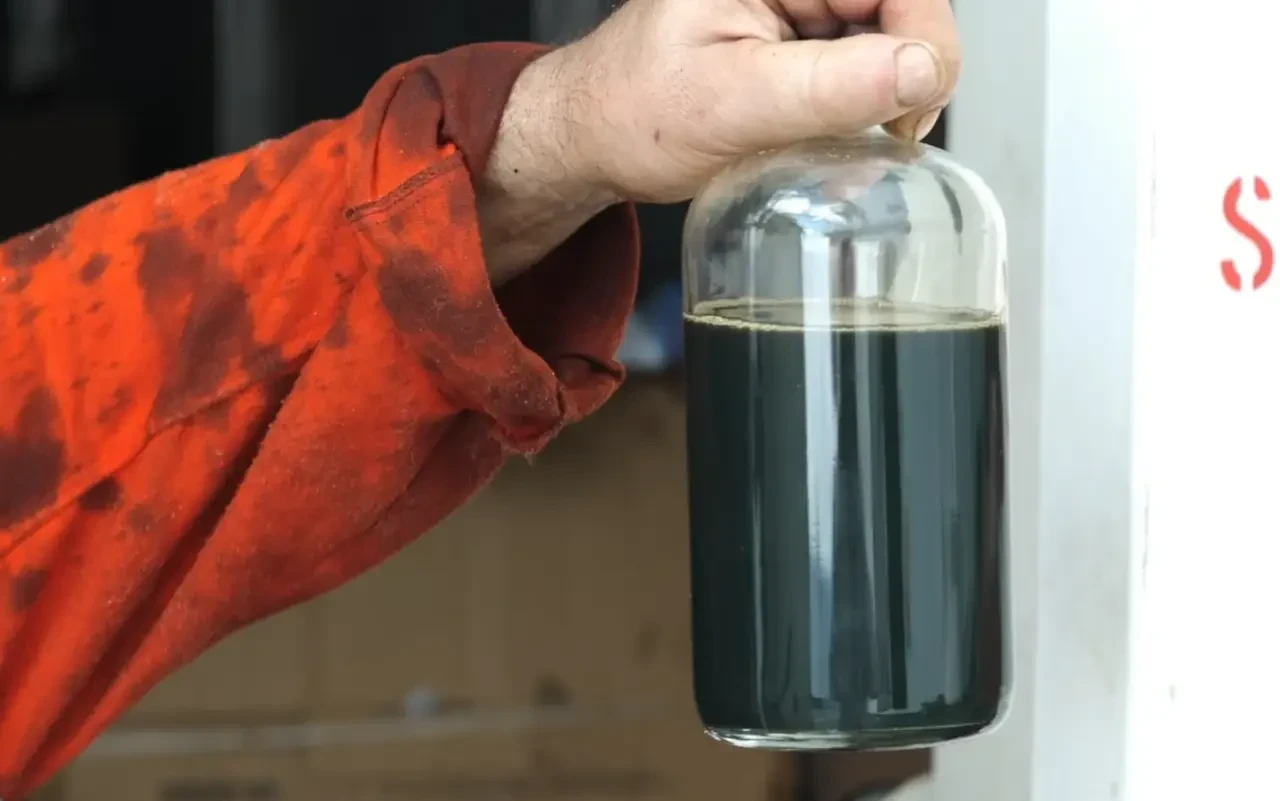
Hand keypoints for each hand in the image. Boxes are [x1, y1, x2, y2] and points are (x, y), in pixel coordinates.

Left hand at [553, 0, 959, 202]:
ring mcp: (797, 6)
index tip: (914, 100)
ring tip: (845, 140)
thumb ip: (829, 88)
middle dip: (908, 71)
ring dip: (886, 94)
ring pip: (889, 38)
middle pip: (901, 6)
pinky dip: (864, 106)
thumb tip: (920, 70)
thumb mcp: (731, 104)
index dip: (925, 35)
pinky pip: (862, 62)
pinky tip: (837, 137)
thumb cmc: (631, 112)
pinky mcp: (799, 39)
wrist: (594, 138)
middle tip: (888, 133)